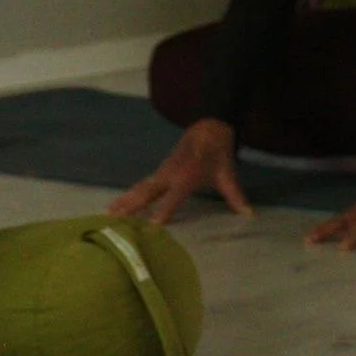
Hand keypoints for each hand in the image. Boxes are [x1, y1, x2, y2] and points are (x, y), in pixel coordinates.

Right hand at [109, 118, 252, 225]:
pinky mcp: (158, 173)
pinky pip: (140, 186)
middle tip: (114, 220)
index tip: (151, 228)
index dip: (162, 213)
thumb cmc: (218, 153)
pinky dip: (127, 196)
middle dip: (130, 207)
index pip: (172, 199)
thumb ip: (236, 197)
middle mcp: (169, 176)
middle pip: (146, 194)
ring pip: (138, 190)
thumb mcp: (227, 175)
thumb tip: (250, 214)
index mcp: (186, 178)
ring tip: (105, 215)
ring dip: (122, 202)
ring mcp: (161, 173)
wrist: (208, 127)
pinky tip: (116, 206)